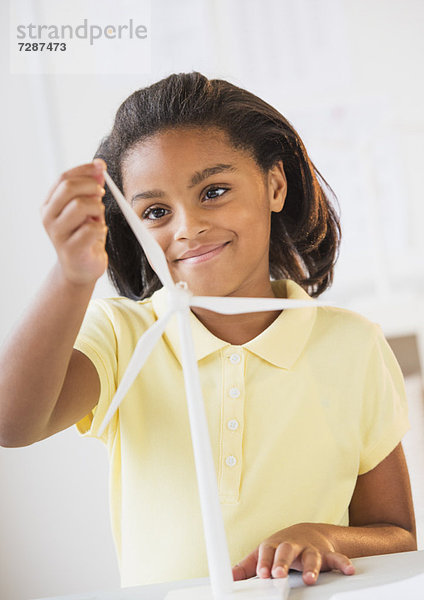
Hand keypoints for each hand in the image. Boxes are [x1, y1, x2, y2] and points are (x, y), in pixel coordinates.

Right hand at [41, 159, 107, 285]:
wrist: (81, 269)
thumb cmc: (84, 236)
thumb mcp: (88, 209)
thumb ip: (92, 189)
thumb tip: (100, 166)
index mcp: (50, 204)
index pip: (64, 178)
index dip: (85, 169)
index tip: (101, 167)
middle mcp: (48, 217)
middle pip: (69, 187)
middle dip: (91, 186)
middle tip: (101, 195)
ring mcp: (57, 234)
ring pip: (80, 205)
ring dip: (97, 208)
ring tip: (98, 218)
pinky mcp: (70, 249)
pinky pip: (91, 229)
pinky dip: (101, 228)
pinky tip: (99, 233)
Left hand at [232, 523, 354, 584]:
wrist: (308, 532)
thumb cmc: (282, 547)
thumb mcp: (264, 553)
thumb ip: (248, 566)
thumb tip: (229, 577)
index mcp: (274, 546)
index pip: (266, 552)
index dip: (263, 562)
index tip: (261, 573)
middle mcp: (292, 546)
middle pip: (286, 551)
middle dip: (282, 563)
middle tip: (278, 574)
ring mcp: (310, 549)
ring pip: (311, 556)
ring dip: (311, 567)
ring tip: (310, 579)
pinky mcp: (327, 554)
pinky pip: (336, 558)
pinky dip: (343, 563)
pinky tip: (348, 570)